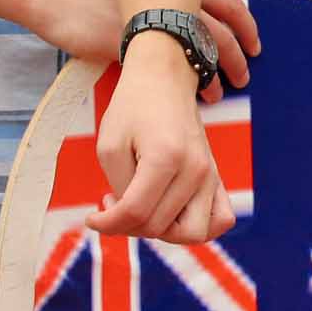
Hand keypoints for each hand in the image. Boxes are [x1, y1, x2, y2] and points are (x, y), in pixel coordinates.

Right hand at [22, 0, 260, 100]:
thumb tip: (185, 10)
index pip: (228, 3)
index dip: (246, 26)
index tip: (254, 44)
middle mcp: (170, 2)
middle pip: (220, 31)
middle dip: (238, 56)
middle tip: (245, 76)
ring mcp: (151, 24)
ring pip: (197, 51)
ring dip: (215, 74)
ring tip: (222, 91)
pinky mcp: (128, 48)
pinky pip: (167, 71)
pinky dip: (185, 86)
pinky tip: (191, 99)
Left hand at [85, 34, 235, 242]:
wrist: (166, 77)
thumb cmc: (133, 108)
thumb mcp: (110, 146)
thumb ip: (119, 189)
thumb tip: (128, 220)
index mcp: (166, 157)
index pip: (135, 213)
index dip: (107, 224)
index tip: (91, 217)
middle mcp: (195, 169)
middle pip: (159, 227)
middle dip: (128, 225)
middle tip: (113, 200)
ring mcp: (211, 174)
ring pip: (192, 233)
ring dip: (161, 231)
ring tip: (143, 209)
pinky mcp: (217, 176)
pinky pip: (220, 220)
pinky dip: (198, 228)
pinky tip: (173, 214)